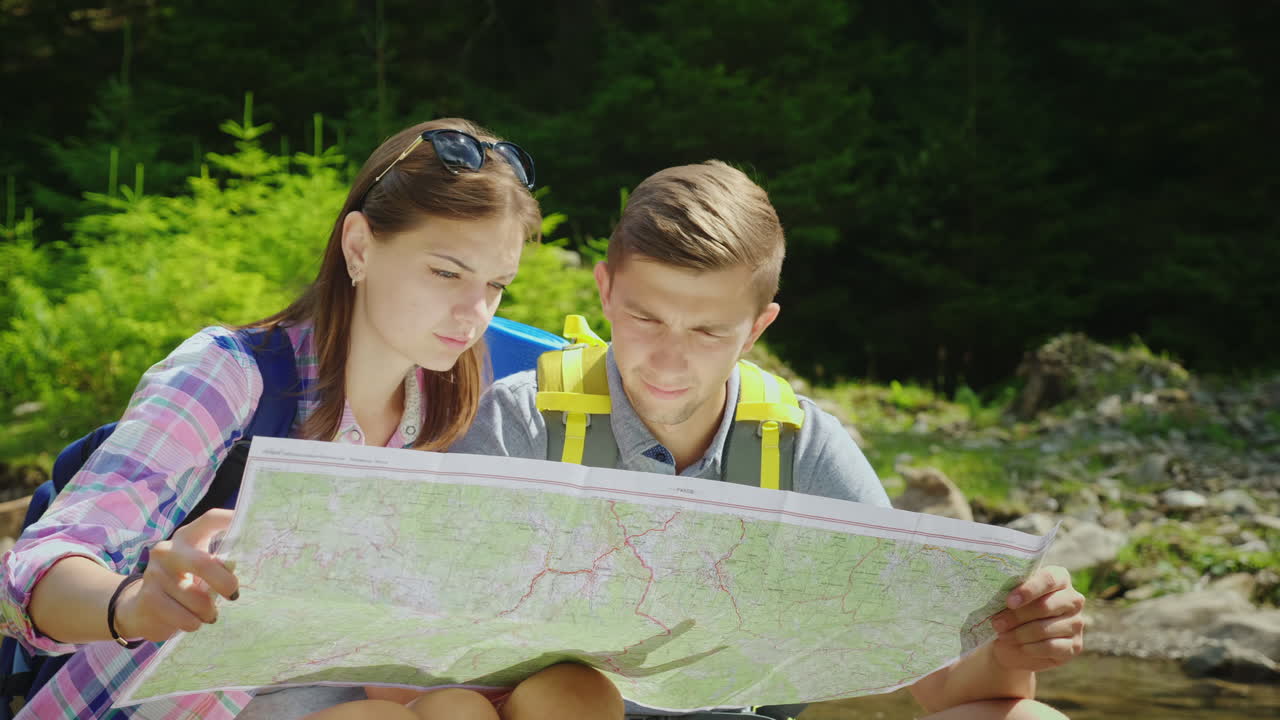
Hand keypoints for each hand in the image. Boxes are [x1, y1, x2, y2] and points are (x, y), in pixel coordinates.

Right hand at [114, 509, 239, 641]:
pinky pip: (182, 616)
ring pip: (195, 598)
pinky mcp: (147, 596)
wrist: (143, 607)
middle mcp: (168, 550)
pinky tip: (193, 621)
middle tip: (233, 594)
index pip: (211, 518)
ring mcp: (154, 572)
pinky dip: (193, 623)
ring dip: (208, 611)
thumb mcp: (203, 569)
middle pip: (203, 563)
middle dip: (223, 582)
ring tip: (209, 614)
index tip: (255, 529)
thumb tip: (248, 565)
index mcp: (188, 536)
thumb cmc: (186, 584)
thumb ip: (222, 563)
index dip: (233, 520)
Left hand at [988, 565, 1084, 672]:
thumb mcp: (1011, 598)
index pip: (1049, 579)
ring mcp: (1076, 623)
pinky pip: (1051, 647)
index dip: (1028, 590)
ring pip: (1045, 628)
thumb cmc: (1012, 612)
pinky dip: (1031, 648)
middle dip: (1017, 616)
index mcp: (1060, 579)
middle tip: (997, 623)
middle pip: (1046, 606)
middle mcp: (1073, 599)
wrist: (1016, 642)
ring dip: (1020, 634)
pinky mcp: (1075, 645)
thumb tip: (1001, 595)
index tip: (1009, 602)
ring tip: (1002, 634)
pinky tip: (1019, 646)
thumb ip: (1011, 592)